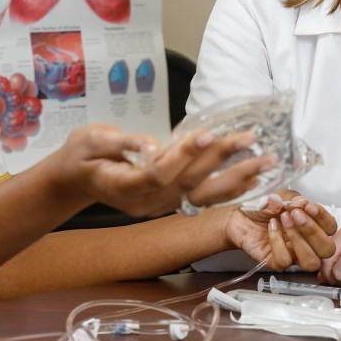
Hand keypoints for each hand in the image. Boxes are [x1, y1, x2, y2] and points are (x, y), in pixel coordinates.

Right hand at [60, 124, 274, 217]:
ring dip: (236, 178)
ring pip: (202, 194)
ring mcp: (159, 206)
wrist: (76, 178)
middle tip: (251, 140)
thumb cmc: (82, 154)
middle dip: (222, 160)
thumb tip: (151, 145)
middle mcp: (146, 202)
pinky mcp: (169, 202)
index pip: (160, 173)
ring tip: (264, 162)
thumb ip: (122, 143)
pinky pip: (202, 198)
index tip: (206, 133)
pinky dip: (228, 188)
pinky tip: (252, 178)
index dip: (184, 155)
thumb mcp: (92, 140)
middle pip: (189, 184)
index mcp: (125, 186)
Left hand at [225, 195, 337, 270]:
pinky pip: (285, 261)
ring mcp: (294, 255)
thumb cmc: (263, 205)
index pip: (331, 227)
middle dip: (313, 231)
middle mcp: (308, 242)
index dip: (322, 217)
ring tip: (284, 220)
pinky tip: (271, 227)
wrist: (239, 214)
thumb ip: (294, 199)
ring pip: (310, 262)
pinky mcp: (277, 262)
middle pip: (327, 249)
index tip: (308, 206)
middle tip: (296, 214)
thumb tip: (303, 203)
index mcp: (314, 224)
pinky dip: (278, 242)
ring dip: (299, 240)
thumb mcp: (282, 195)